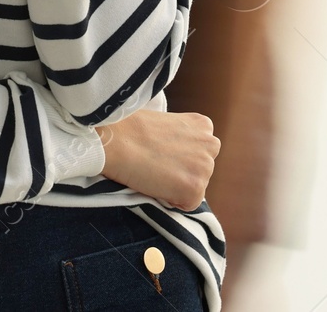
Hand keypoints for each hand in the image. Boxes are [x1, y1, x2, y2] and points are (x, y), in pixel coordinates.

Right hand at [94, 109, 219, 211]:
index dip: (179, 157)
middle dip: (183, 172)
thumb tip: (176, 154)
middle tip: (157, 166)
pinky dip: (171, 200)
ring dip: (177, 186)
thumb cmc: (130, 128)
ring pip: (195, 187)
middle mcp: (210, 144)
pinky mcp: (196, 188)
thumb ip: (179, 137)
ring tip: (155, 173)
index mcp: (203, 125)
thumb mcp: (165, 123)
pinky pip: (187, 204)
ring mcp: (205, 167)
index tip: (161, 154)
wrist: (116, 141)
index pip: (200, 152)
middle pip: (201, 170)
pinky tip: (156, 184)